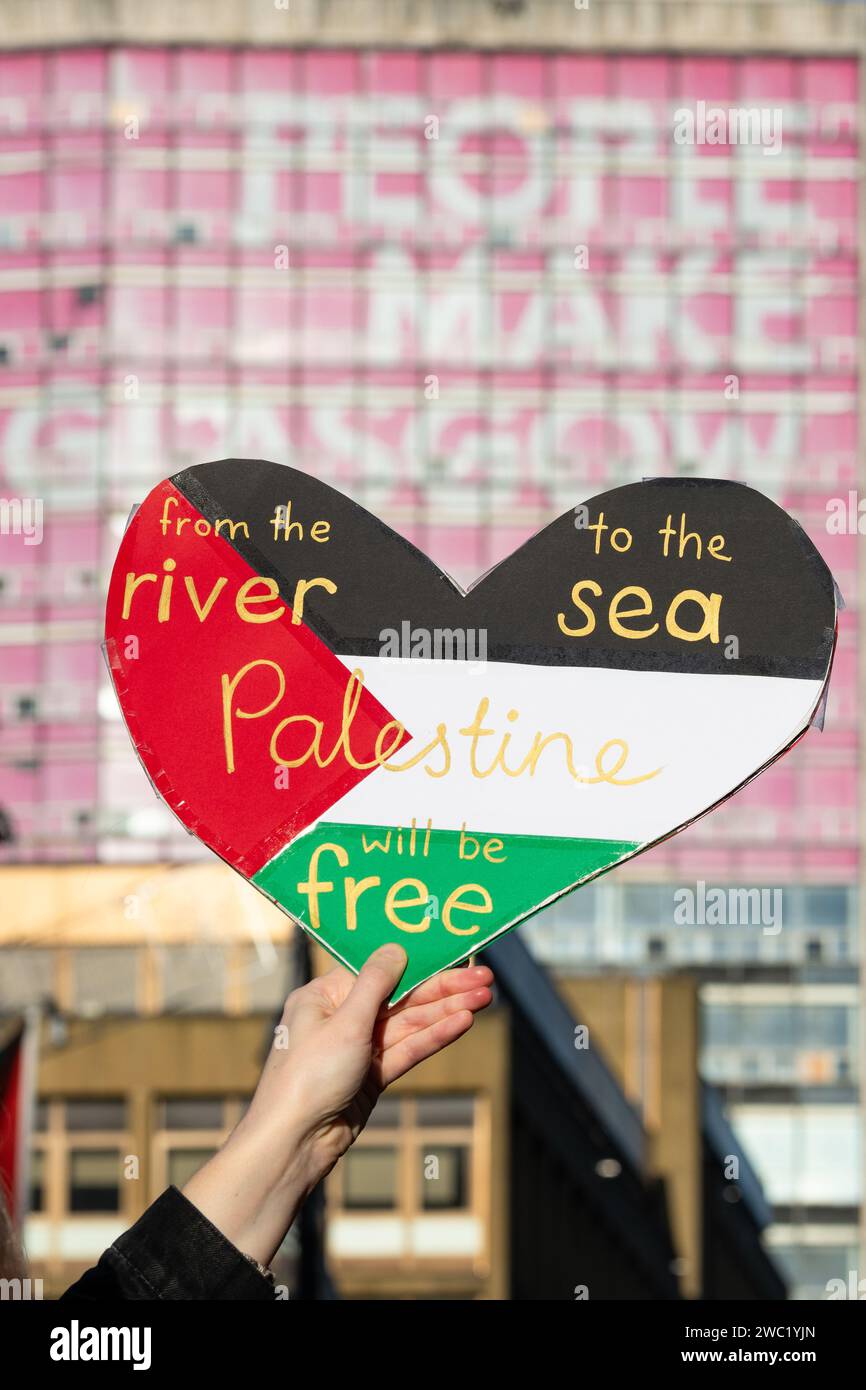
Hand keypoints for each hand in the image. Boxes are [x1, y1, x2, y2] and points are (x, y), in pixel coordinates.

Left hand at [182, 944, 493, 1266]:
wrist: (294, 1144)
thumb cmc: (307, 1077)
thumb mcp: (344, 1022)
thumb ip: (375, 984)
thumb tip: (395, 948)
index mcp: (324, 997)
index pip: (379, 973)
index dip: (419, 964)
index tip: (453, 956)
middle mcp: (341, 1019)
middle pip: (400, 998)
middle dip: (444, 989)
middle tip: (485, 979)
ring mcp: (359, 1049)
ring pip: (409, 1025)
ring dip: (447, 1011)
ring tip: (484, 999)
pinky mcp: (372, 1076)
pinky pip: (407, 1051)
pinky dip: (434, 1037)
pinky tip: (462, 1023)